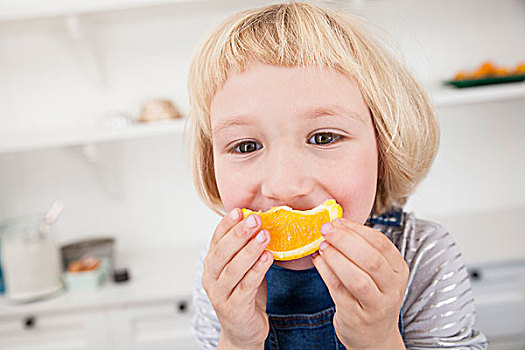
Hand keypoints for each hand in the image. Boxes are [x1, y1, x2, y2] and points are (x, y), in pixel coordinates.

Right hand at [201, 209, 273, 348]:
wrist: (243, 330)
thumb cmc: (244, 295)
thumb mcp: (242, 268)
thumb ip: (246, 249)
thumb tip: (260, 223)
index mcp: (212, 265)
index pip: (216, 240)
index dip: (227, 224)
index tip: (239, 211)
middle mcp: (211, 278)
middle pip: (222, 252)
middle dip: (239, 233)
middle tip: (255, 219)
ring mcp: (220, 294)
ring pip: (233, 269)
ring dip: (250, 250)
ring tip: (264, 235)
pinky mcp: (234, 308)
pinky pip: (246, 286)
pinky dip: (257, 270)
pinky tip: (267, 258)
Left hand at [312, 218, 408, 349]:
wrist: (373, 336)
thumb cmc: (372, 296)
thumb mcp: (378, 274)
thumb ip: (362, 250)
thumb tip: (336, 225)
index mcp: (398, 270)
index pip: (381, 243)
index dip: (357, 229)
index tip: (337, 221)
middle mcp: (392, 288)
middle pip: (371, 259)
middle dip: (345, 240)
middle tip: (326, 230)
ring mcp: (376, 305)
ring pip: (357, 277)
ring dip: (336, 257)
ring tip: (322, 246)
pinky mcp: (356, 316)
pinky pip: (339, 290)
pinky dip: (326, 271)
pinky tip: (318, 260)